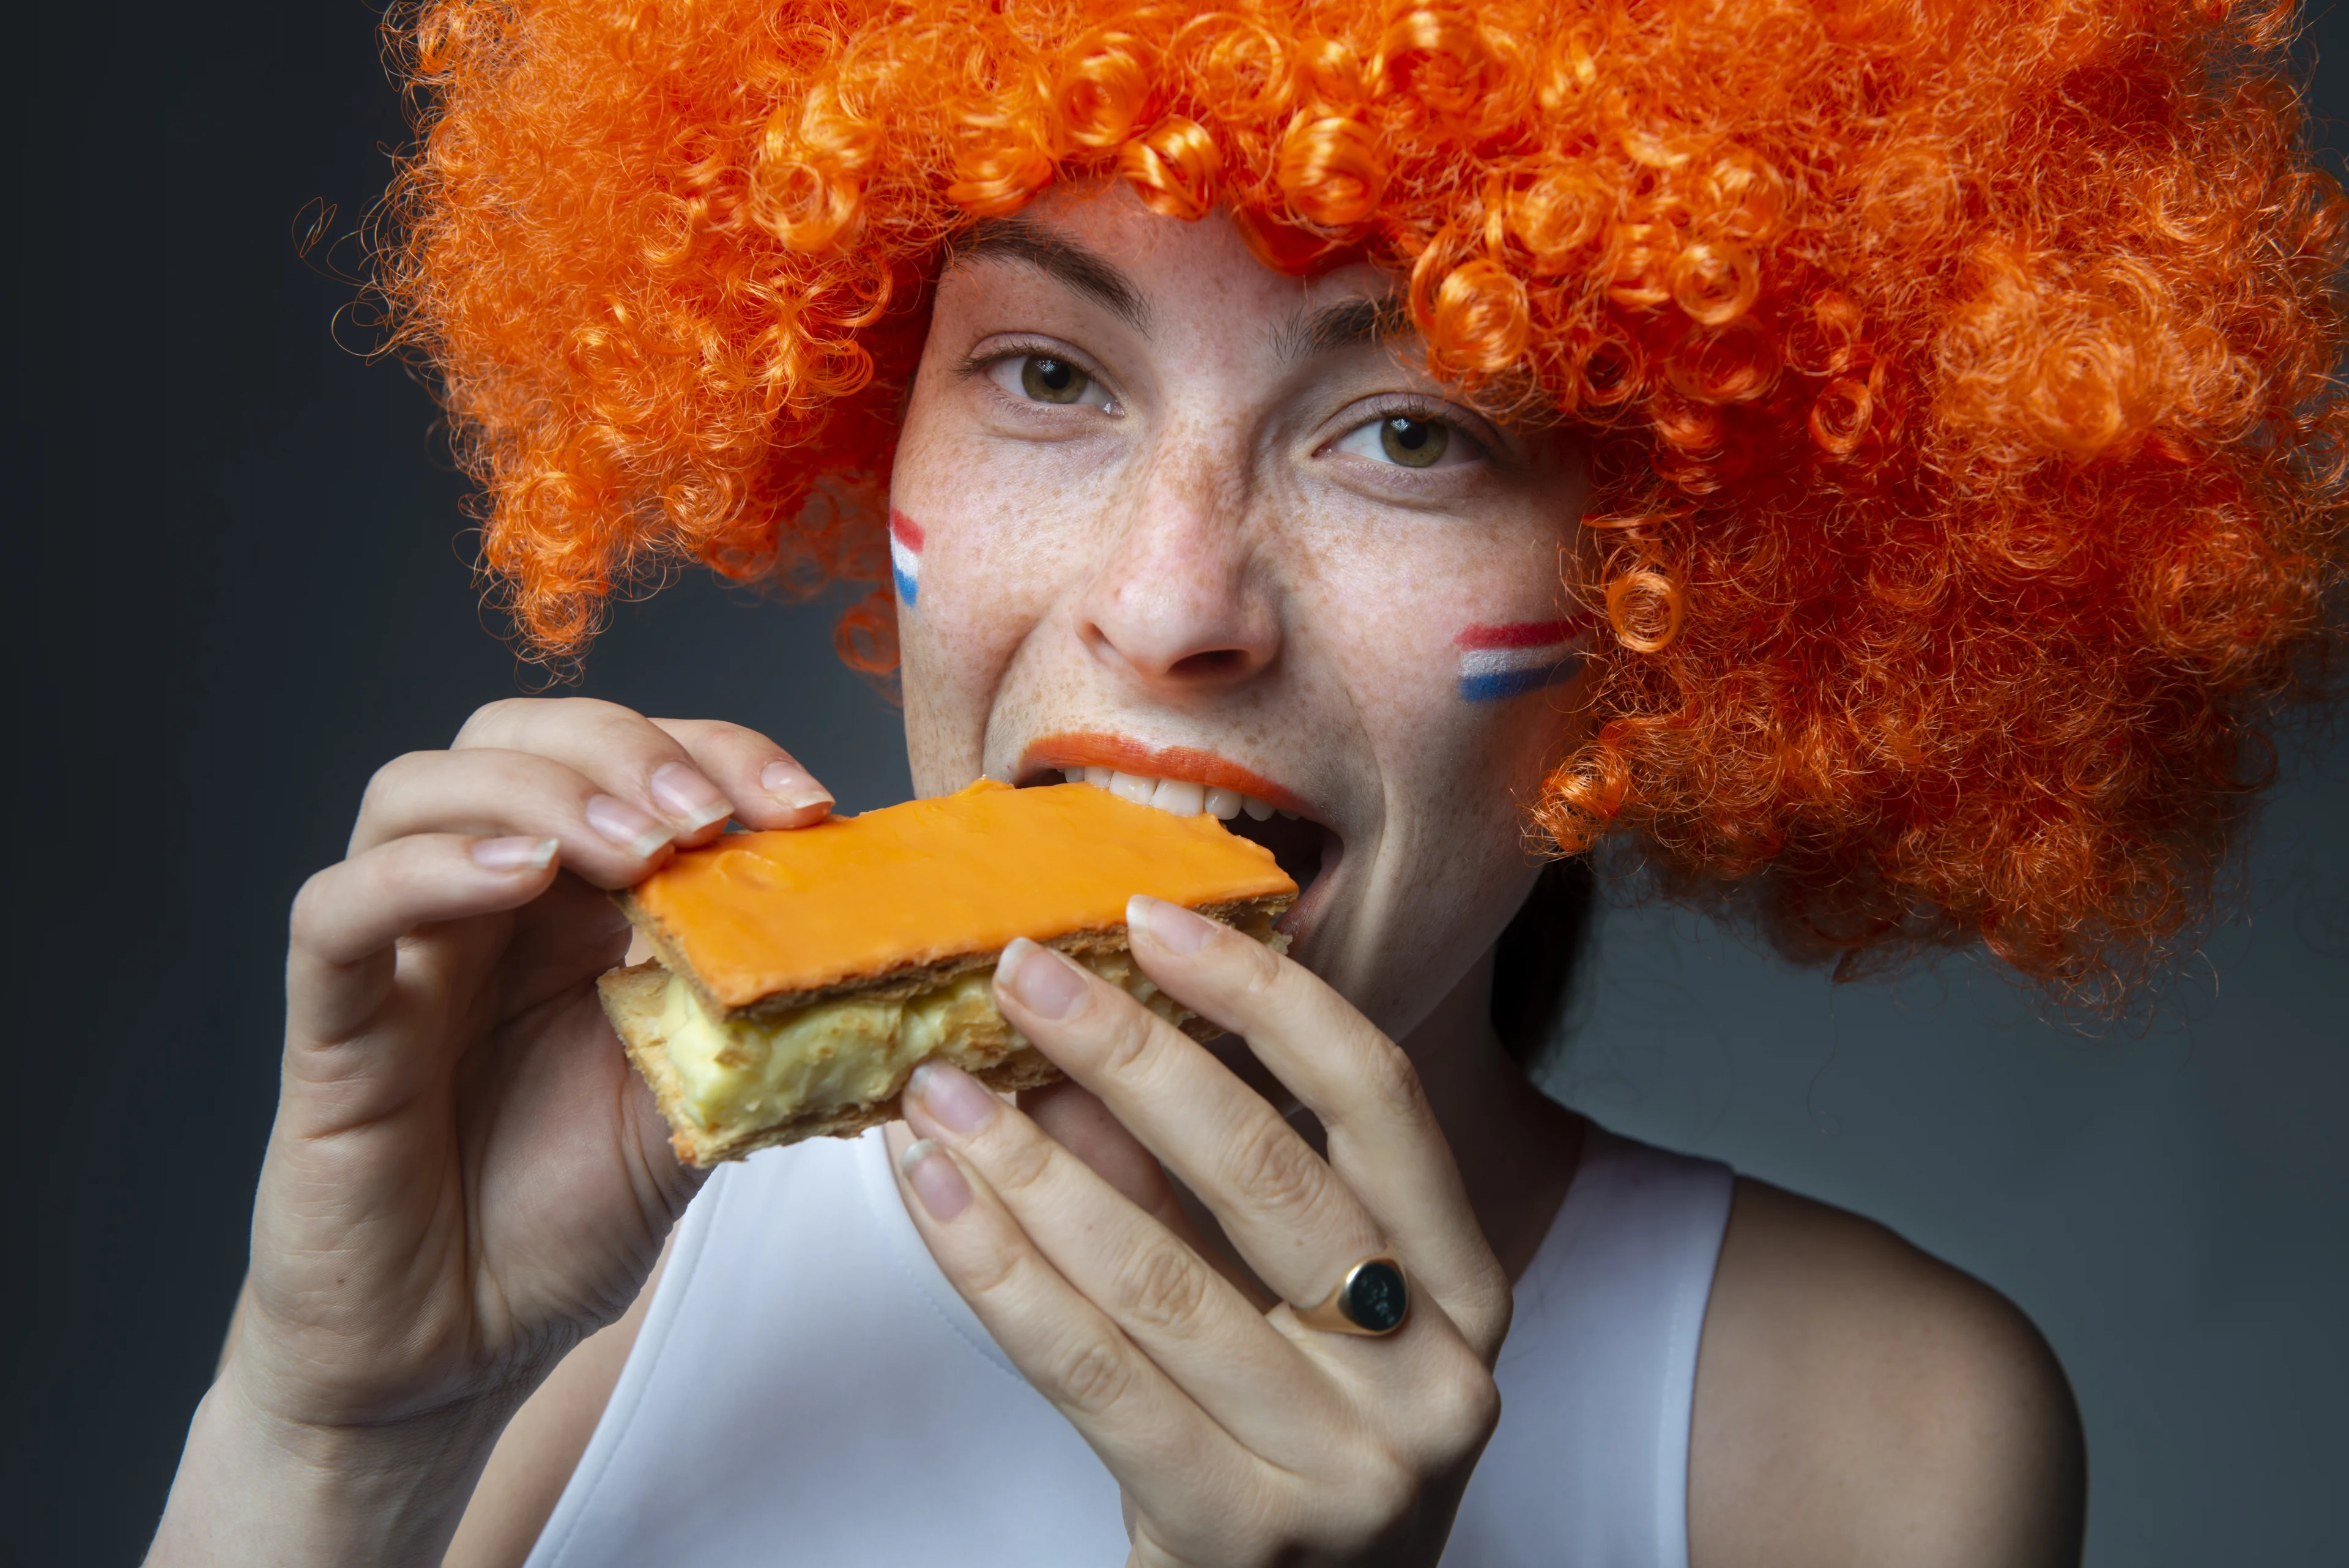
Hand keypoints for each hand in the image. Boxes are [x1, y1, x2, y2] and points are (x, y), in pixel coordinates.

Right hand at [150, 699, 832, 1563]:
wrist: (458, 1352)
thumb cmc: (562, 1217)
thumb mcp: (701, 1104)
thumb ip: (765, 1021)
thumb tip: (901, 968)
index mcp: (577, 903)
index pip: (631, 762)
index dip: (718, 754)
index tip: (806, 809)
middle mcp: (482, 901)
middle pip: (518, 737)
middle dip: (624, 750)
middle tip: (709, 816)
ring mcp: (401, 952)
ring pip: (416, 790)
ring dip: (537, 793)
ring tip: (631, 849)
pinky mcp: (330, 1026)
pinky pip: (335, 911)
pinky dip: (420, 873)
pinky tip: (514, 876)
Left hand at [889, 895, 1510, 1567]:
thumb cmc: (1294, 1448)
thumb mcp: (1283, 1310)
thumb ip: (1200, 1188)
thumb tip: (1076, 1040)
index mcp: (1468, 1290)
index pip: (1375, 1100)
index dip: (1263, 994)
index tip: (1151, 916)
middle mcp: (1433, 1375)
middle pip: (1266, 1172)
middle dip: (1127, 1055)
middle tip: (1018, 974)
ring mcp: (1348, 1467)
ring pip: (1158, 1275)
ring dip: (1029, 1162)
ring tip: (937, 1087)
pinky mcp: (1240, 1535)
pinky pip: (1092, 1373)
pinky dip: (998, 1270)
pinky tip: (935, 1195)